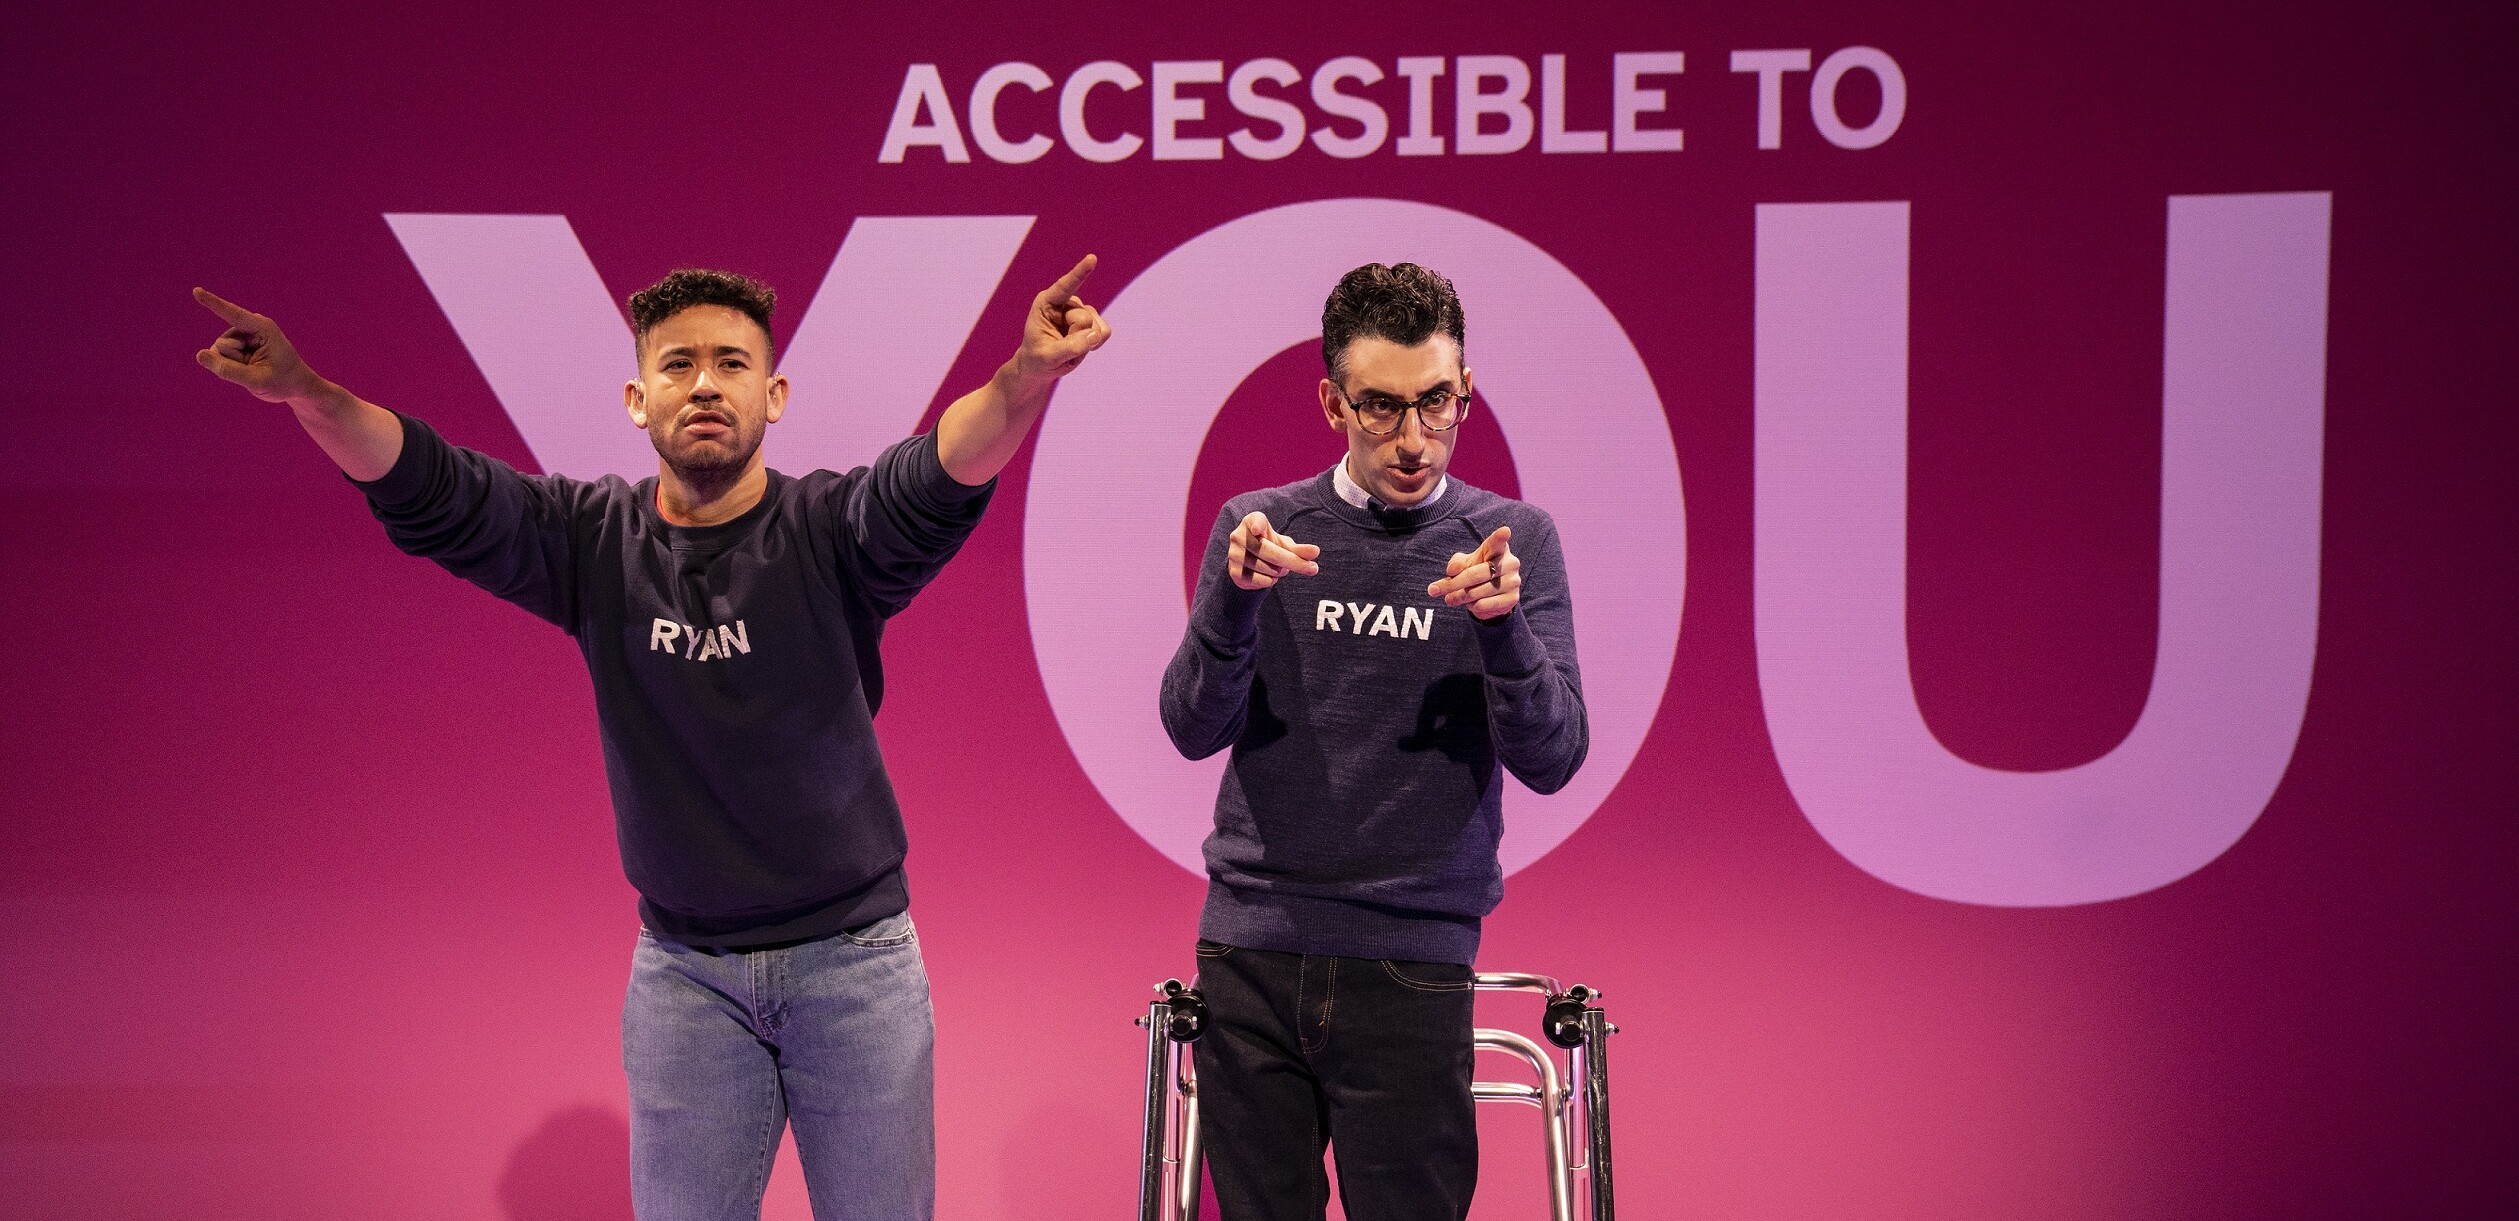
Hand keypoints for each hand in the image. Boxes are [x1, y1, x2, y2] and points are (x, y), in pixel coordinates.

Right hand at [193, 288, 326, 403]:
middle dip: (233, 362)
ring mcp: (242, 335)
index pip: (234, 315)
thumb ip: (227, 370)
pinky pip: (220, 356)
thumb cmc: (283, 382)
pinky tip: (249, 368)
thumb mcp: (257, 381)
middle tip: (257, 369)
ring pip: (219, 352)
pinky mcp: (237, 343)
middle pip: (222, 345)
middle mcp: (251, 327)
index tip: (196, 291)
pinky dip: (231, 366)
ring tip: (254, 369)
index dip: (213, 303)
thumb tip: (199, 355)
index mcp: (264, 329)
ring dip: (233, 365)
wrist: (296, 387)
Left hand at [1012, 255, 1112, 382]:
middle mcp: (1065, 302)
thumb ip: (1071, 347)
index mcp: (1046, 303)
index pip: (1065, 286)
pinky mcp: (1092, 321)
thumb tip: (1096, 335)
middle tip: (1060, 347)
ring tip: (1068, 346)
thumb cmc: (1038, 358)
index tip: (1092, 258)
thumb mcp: (1048, 357)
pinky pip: (1105, 331)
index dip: (1079, 273)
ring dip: (1085, 342)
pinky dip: (1096, 343)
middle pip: (1084, 317)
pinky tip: (1082, 346)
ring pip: (1096, 326)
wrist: (1041, 366)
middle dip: (1076, 337)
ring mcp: (1080, 310)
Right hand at [1227, 512, 1319, 590]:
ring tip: (1280, 569)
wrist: (1249, 564)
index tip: (1258, 529)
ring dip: (1280, 572)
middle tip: (1313, 569)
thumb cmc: (1270, 547)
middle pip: (1267, 551)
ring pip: (1265, 567)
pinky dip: (1270, 581)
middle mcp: (1238, 536)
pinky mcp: (1233, 571)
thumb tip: (1316, 552)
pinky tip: (1271, 576)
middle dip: (1292, 561)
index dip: (1257, 524)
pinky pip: (1258, 580)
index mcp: (1251, 522)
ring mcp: (1234, 554)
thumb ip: (1299, 549)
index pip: (1254, 521)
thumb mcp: (1284, 545)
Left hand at [1428, 526, 1518, 619]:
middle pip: (1475, 574)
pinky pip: (1483, 604)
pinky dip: (1471, 606)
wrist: (1492, 597)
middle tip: (1433, 590)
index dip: (1500, 537)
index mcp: (1498, 549)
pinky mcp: (1513, 599)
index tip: (1504, 531)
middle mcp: (1510, 563)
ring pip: (1477, 592)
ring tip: (1450, 598)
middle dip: (1452, 584)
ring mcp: (1513, 581)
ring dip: (1458, 597)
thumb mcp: (1464, 565)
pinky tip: (1470, 603)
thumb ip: (1456, 564)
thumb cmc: (1476, 573)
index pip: (1497, 543)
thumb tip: (1452, 570)